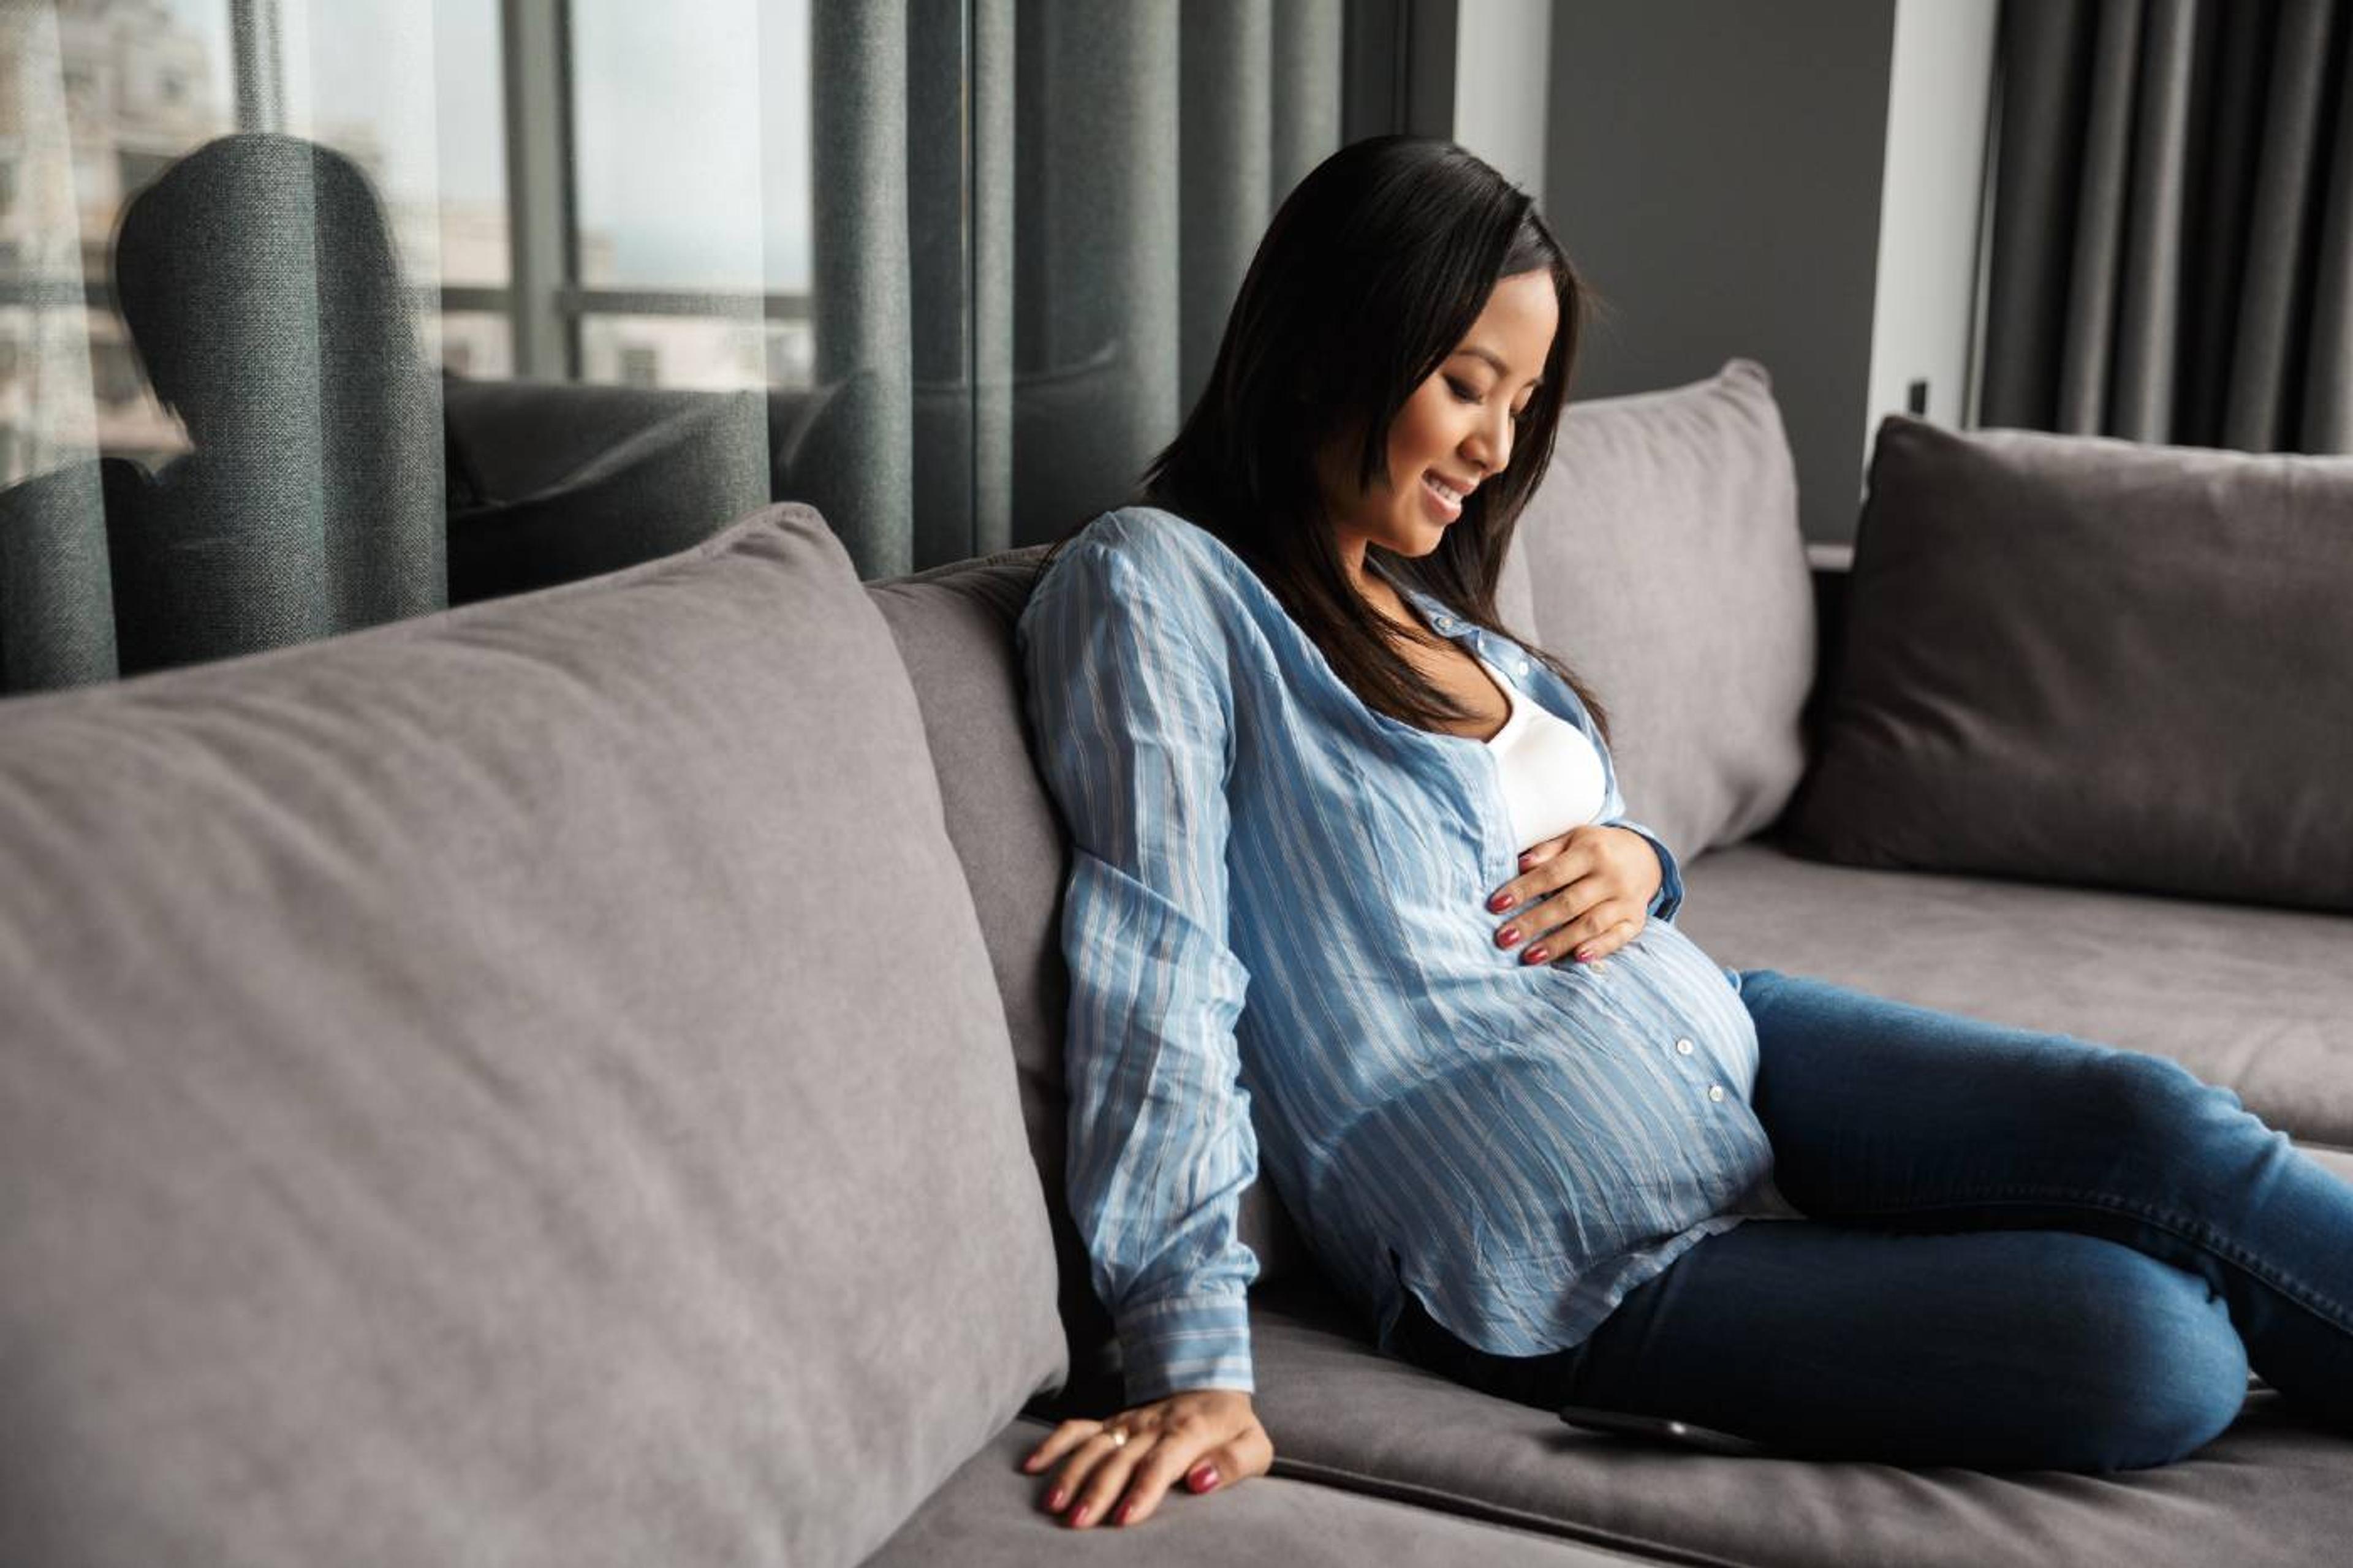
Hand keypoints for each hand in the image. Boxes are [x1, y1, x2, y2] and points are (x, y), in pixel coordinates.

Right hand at [1020, 1388, 1271, 1529]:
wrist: (1214, 1383)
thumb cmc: (1235, 1427)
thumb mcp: (1256, 1445)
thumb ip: (1234, 1464)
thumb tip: (1201, 1481)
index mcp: (1190, 1430)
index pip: (1162, 1461)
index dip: (1143, 1489)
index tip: (1124, 1518)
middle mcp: (1154, 1424)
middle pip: (1121, 1457)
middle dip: (1097, 1490)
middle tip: (1077, 1522)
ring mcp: (1129, 1421)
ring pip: (1095, 1445)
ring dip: (1071, 1472)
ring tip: (1053, 1504)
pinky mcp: (1113, 1421)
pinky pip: (1080, 1428)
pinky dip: (1054, 1443)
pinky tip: (1031, 1466)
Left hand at [1484, 824, 1661, 965]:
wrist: (1645, 857)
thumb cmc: (1596, 848)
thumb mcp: (1574, 838)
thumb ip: (1547, 850)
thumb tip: (1520, 864)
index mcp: (1591, 851)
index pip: (1552, 874)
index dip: (1523, 890)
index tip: (1495, 905)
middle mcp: (1610, 877)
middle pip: (1568, 903)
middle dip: (1534, 922)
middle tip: (1504, 939)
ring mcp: (1625, 901)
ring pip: (1590, 924)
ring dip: (1559, 942)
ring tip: (1529, 957)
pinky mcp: (1635, 921)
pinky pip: (1617, 937)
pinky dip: (1599, 948)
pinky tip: (1578, 958)